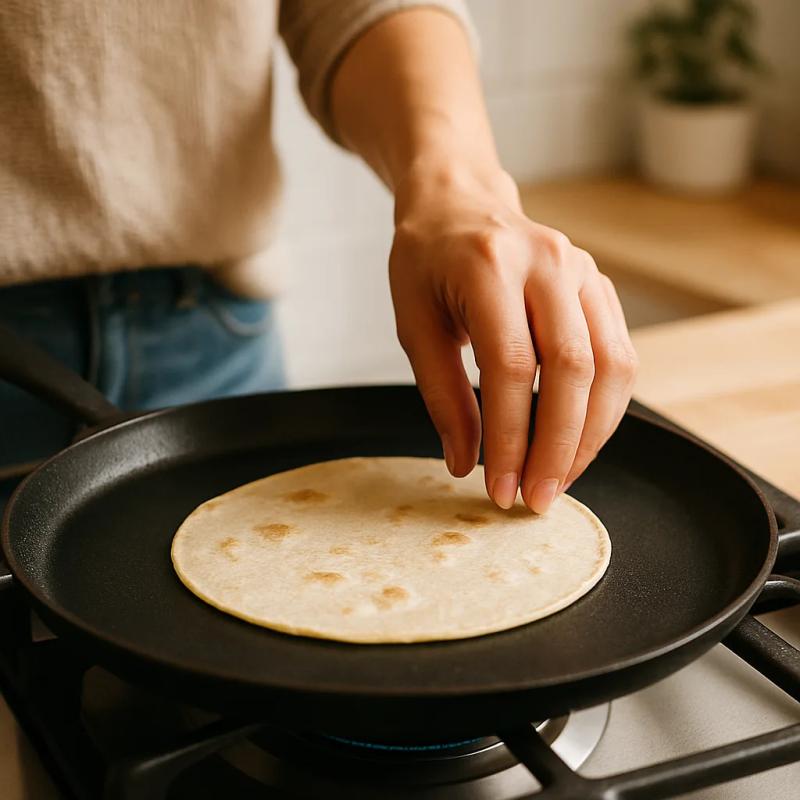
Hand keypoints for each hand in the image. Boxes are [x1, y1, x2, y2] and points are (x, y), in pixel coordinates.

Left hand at [390, 162, 637, 512]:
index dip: (510, 437)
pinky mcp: (600, 287)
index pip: (512, 366)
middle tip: (536, 499)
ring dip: (591, 436)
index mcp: (489, 266)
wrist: (460, 204)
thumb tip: (464, 464)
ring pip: (612, 366)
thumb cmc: (427, 263)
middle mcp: (547, 262)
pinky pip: (619, 356)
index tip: (498, 487)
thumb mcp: (414, 324)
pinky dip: (604, 409)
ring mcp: (583, 270)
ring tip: (560, 480)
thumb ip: (442, 395)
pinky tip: (578, 441)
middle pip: (573, 369)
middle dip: (558, 447)